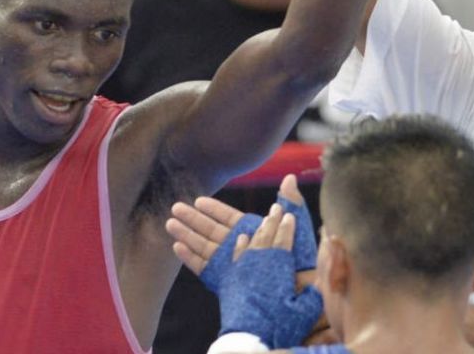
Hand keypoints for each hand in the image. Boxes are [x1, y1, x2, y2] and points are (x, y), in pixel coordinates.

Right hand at [166, 174, 313, 276]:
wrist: (299, 296)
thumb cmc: (304, 265)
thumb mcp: (299, 230)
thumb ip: (292, 205)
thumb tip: (289, 178)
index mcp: (255, 236)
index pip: (230, 219)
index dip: (214, 209)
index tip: (198, 200)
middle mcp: (240, 249)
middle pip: (212, 231)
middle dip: (193, 219)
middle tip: (175, 207)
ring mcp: (232, 266)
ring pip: (204, 247)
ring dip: (186, 235)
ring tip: (169, 224)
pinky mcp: (226, 282)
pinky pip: (204, 269)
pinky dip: (190, 258)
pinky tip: (177, 247)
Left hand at [217, 204, 322, 348]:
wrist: (248, 337)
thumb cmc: (278, 325)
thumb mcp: (304, 312)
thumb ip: (313, 296)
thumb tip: (320, 286)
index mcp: (280, 264)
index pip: (285, 239)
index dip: (288, 226)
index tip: (289, 215)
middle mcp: (260, 261)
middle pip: (267, 234)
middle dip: (273, 219)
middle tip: (276, 207)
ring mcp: (243, 268)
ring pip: (251, 241)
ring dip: (258, 229)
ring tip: (263, 219)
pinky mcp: (230, 279)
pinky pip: (235, 255)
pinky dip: (239, 245)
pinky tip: (241, 239)